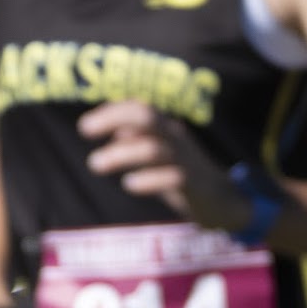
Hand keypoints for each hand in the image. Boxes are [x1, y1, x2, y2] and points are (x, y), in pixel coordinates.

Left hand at [78, 101, 250, 230]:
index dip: (111, 110)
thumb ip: (138, 140)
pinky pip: (172, 178)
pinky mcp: (192, 185)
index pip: (139, 107)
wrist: (222, 201)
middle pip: (146, 116)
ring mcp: (184, 161)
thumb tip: (115, 129)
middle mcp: (174, 139)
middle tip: (84, 129)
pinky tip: (130, 184)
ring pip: (153, 148)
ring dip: (121, 153)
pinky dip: (149, 180)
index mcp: (165, 129)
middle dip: (113, 118)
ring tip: (95, 163)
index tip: (85, 126)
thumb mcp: (158, 154)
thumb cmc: (182, 174)